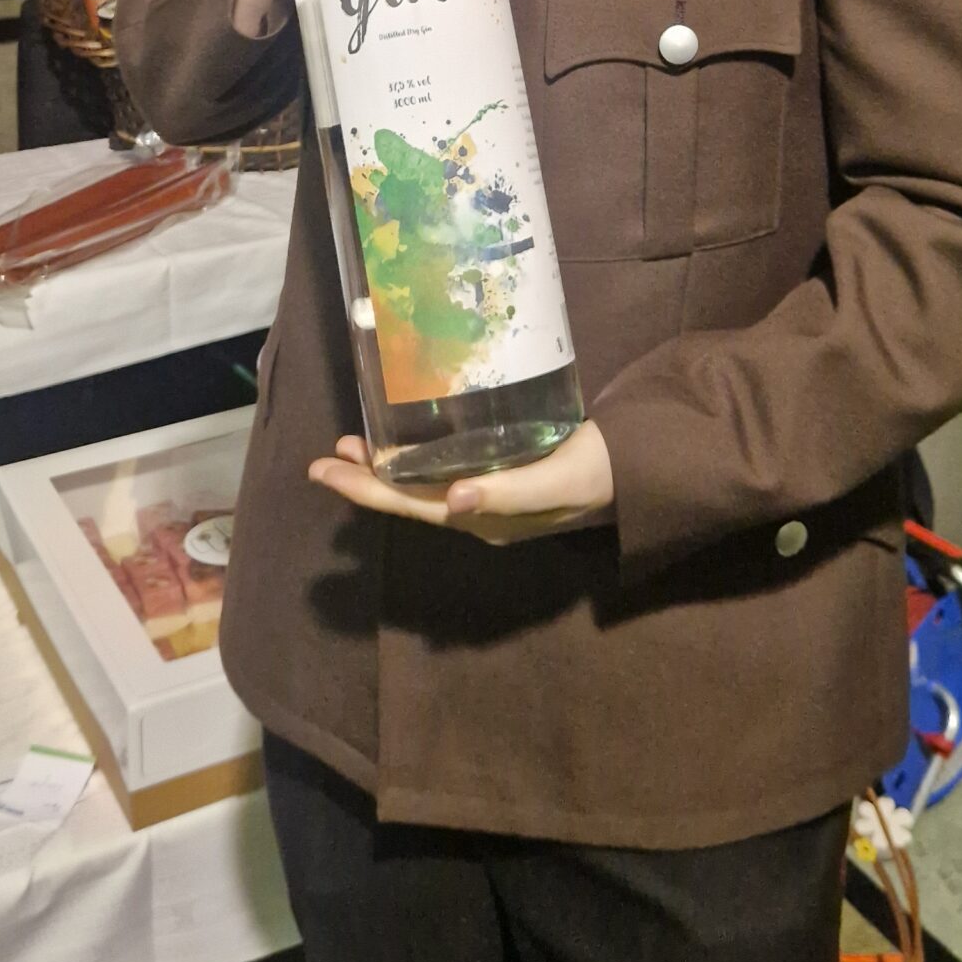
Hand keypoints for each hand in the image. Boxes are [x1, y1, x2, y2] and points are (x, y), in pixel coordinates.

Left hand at [308, 421, 615, 545]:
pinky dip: (415, 458)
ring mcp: (489, 496)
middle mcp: (479, 512)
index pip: (412, 506)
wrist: (636, 472)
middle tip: (325, 458)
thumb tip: (454, 500)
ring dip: (385, 470)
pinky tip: (405, 442)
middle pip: (409, 498)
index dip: (366, 490)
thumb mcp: (557, 482)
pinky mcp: (500, 476)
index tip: (326, 472)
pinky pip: (444, 472)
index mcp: (485, 518)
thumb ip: (509, 493)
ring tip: (351, 447)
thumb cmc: (597, 473)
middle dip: (364, 481)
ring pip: (422, 486)